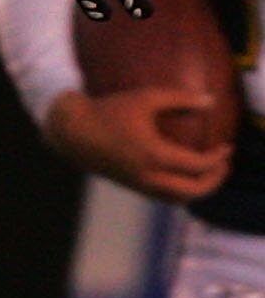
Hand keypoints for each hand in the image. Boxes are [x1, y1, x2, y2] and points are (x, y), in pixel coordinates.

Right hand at [46, 88, 234, 201]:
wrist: (71, 131)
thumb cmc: (108, 110)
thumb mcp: (145, 98)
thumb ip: (180, 98)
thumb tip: (210, 101)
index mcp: (153, 154)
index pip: (198, 166)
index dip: (218, 158)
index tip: (226, 147)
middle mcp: (147, 175)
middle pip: (192, 191)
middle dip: (214, 181)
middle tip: (223, 165)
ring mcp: (137, 184)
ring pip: (177, 199)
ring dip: (198, 189)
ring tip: (207, 173)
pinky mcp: (130, 185)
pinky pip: (163, 196)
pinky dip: (180, 190)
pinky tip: (183, 174)